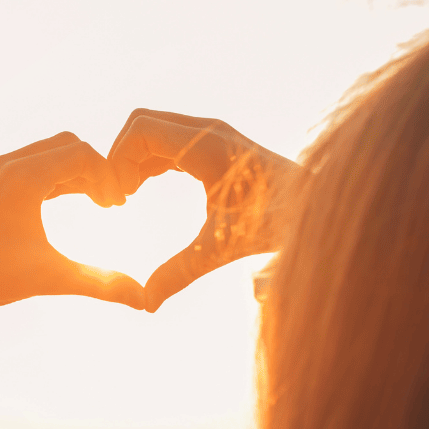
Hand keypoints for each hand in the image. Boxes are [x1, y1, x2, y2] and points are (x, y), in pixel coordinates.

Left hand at [0, 131, 147, 318]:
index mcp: (24, 177)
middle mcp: (6, 165)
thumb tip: (144, 302)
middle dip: (93, 170)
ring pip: (46, 153)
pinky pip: (29, 165)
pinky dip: (52, 177)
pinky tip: (66, 203)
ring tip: (95, 204)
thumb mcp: (53, 277)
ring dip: (73, 172)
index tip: (119, 208)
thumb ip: (101, 284)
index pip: (82, 154)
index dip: (108, 177)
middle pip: (67, 145)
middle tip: (110, 204)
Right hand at [101, 109, 304, 310]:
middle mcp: (207, 131)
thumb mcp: (221, 249)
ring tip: (123, 198)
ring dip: (132, 159)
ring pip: (152, 130)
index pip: (141, 129)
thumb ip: (180, 272)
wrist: (314, 209)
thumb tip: (146, 304)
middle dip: (119, 158)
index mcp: (207, 146)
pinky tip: (138, 191)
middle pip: (141, 124)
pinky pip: (166, 141)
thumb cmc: (273, 225)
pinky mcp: (213, 144)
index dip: (117, 160)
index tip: (116, 200)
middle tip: (114, 200)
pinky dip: (146, 160)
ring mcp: (210, 135)